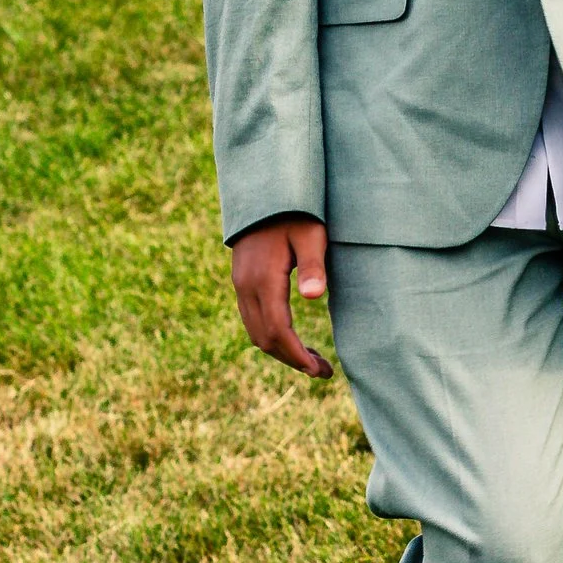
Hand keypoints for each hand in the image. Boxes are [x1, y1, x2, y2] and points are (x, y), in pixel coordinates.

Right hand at [229, 216, 333, 377]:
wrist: (264, 191)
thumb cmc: (296, 212)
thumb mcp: (312, 234)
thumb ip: (313, 265)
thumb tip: (314, 297)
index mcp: (263, 278)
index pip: (279, 330)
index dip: (298, 355)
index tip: (318, 371)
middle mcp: (246, 285)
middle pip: (264, 338)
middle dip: (292, 359)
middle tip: (322, 371)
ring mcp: (240, 283)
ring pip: (255, 331)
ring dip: (281, 350)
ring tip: (312, 360)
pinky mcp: (242, 280)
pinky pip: (252, 318)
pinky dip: (271, 335)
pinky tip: (293, 338)